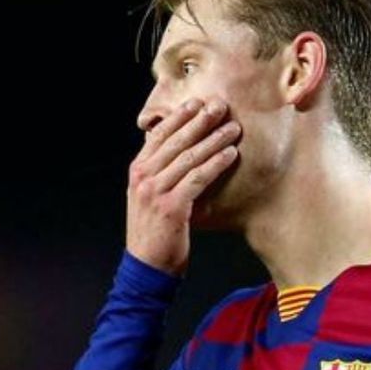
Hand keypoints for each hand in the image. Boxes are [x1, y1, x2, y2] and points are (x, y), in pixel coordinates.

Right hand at [125, 98, 240, 275]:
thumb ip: (158, 172)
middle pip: (176, 141)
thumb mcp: (148, 196)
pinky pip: (197, 178)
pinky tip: (230, 155)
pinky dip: (215, 164)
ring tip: (233, 129)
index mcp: (137, 171)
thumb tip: (177, 148)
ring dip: (214, 140)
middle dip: (200, 121)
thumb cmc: (153, 230)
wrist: (146, 266)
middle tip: (220, 106)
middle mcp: (143, 177)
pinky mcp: (171, 207)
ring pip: (189, 158)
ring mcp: (156, 192)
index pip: (158, 135)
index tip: (197, 103)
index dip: (179, 117)